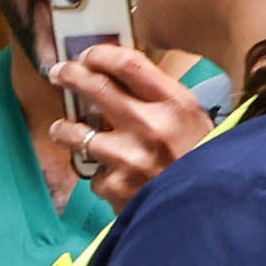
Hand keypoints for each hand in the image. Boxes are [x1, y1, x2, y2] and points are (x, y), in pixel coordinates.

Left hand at [55, 42, 217, 206]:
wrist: (207, 210)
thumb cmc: (200, 161)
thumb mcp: (191, 120)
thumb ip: (158, 98)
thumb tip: (116, 76)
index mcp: (175, 105)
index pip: (129, 65)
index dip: (101, 55)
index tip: (88, 56)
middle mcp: (151, 127)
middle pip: (97, 87)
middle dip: (70, 75)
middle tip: (58, 73)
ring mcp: (130, 159)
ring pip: (79, 135)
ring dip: (65, 130)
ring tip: (61, 129)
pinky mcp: (117, 188)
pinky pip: (95, 174)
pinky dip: (101, 175)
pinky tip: (114, 178)